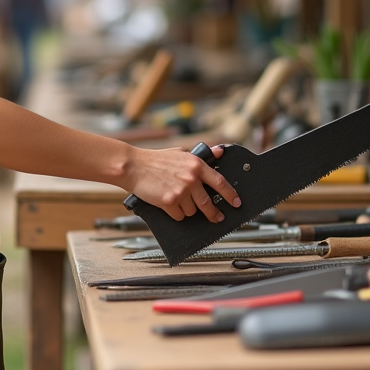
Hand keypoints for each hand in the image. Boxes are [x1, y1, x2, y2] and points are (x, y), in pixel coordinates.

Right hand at [125, 145, 240, 222]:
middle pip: (208, 203)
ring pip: (192, 211)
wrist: (133, 166)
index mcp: (196, 165)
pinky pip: (179, 216)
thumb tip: (219, 152)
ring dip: (187, 209)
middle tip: (217, 217)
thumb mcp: (181, 153)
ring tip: (177, 199)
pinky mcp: (169, 202)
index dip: (231, 194)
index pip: (220, 182)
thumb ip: (201, 156)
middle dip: (214, 213)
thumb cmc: (155, 159)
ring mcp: (180, 191)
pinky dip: (175, 213)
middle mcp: (191, 178)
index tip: (236, 202)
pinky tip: (169, 204)